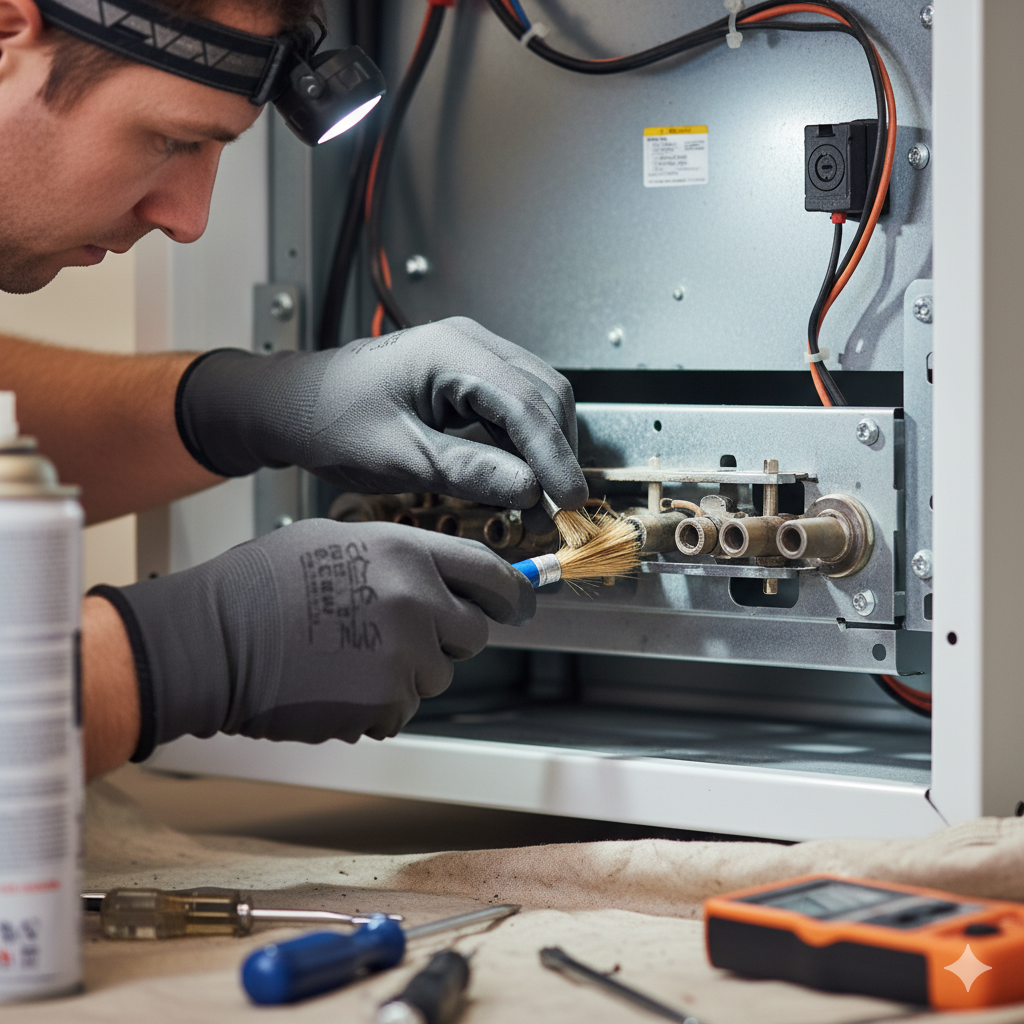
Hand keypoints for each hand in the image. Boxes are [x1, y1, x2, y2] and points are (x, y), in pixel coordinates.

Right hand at [91, 520, 533, 758]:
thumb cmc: (266, 582)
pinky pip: (404, 707)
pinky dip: (379, 703)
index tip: (520, 602)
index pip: (491, 573)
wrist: (215, 639)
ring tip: (349, 654)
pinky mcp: (386, 704)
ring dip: (408, 671)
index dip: (512, 591)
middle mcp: (417, 602)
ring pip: (438, 674)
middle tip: (401, 633)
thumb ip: (404, 559)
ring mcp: (404, 657)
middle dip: (447, 635)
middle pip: (474, 632)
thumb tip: (446, 580)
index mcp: (407, 553)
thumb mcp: (342, 540)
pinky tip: (336, 681)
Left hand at [176, 317, 587, 512]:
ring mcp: (471, 357)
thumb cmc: (330, 421)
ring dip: (546, 449)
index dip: (554, 456)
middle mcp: (469, 343)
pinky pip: (514, 408)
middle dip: (558, 452)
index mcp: (451, 351)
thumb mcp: (398, 455)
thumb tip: (529, 488)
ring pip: (537, 400)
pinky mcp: (467, 378)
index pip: (527, 404)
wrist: (295, 407)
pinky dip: (525, 445)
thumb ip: (467, 471)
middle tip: (558, 508)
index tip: (568, 499)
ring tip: (542, 502)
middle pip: (545, 394)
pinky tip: (522, 480)